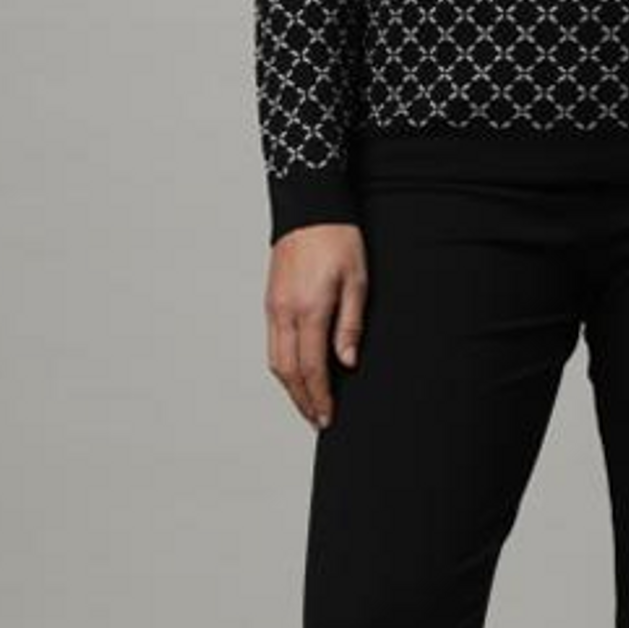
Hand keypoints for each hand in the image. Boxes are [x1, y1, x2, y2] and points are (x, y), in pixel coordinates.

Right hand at [265, 223, 368, 429]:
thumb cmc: (338, 240)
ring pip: (275, 360)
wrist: (309, 208)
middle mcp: (285, 313)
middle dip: (302, 400)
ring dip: (290, 387)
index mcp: (309, 310)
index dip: (319, 396)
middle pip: (288, 371)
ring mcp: (274, 307)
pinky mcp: (270, 301)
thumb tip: (346, 361)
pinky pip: (272, 344)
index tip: (327, 416)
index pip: (311, 368)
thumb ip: (350, 324)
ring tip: (307, 403)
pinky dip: (283, 366)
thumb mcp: (357, 282)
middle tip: (317, 419)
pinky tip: (296, 373)